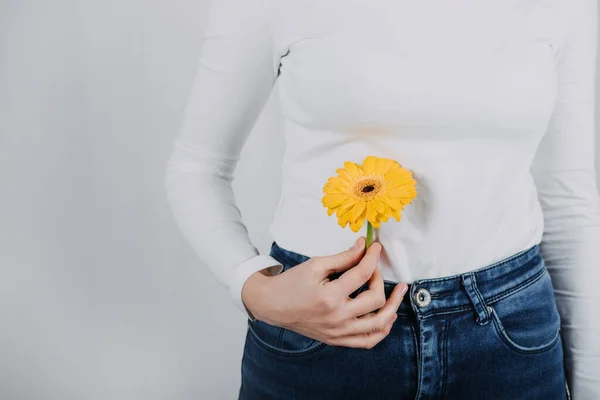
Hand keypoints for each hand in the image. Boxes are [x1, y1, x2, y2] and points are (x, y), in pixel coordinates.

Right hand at [241, 236, 408, 348]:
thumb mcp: (316, 265)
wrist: (272, 305)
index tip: (376, 247)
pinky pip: (368, 341)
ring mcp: (338, 332)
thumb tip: (363, 247)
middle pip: (375, 299)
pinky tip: (388, 316)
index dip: (372, 258)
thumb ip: (343, 257)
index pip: (362, 274)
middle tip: (373, 267)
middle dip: (379, 278)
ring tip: (399, 292)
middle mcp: (337, 318)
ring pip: (378, 324)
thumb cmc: (292, 283)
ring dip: (393, 306)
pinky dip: (382, 329)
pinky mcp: (337, 340)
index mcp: (330, 297)